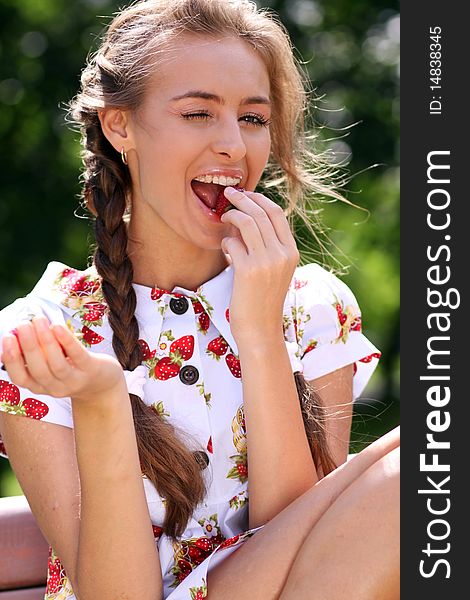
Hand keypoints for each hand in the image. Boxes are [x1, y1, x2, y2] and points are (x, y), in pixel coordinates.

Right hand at [0, 317, 124, 400]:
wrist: (104, 383)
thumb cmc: (71, 368)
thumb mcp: (50, 366)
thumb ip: (34, 355)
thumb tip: (14, 334)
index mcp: (41, 386)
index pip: (21, 379)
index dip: (12, 360)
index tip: (7, 337)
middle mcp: (56, 388)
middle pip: (38, 370)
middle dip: (28, 346)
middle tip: (23, 324)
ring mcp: (75, 380)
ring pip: (56, 364)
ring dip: (45, 341)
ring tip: (38, 320)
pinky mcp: (91, 369)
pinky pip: (77, 355)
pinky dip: (66, 341)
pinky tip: (57, 326)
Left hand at [220, 187, 299, 343]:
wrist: (260, 329)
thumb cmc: (261, 300)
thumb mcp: (272, 270)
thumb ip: (264, 245)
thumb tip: (244, 218)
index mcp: (291, 252)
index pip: (276, 213)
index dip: (259, 199)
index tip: (245, 195)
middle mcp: (282, 254)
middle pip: (262, 212)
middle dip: (243, 199)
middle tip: (228, 194)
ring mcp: (267, 262)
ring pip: (248, 222)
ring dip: (232, 214)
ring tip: (223, 215)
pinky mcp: (248, 270)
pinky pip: (233, 242)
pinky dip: (226, 241)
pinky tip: (225, 248)